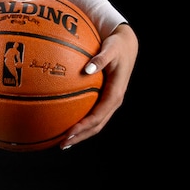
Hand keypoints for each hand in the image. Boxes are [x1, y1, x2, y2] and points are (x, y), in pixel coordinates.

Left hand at [61, 22, 138, 147]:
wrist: (127, 45)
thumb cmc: (117, 46)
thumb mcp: (110, 49)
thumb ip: (100, 59)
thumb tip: (87, 69)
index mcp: (116, 94)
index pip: (98, 116)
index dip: (84, 126)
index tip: (69, 133)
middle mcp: (113, 101)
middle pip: (97, 126)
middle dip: (80, 136)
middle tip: (62, 144)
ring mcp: (110, 102)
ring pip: (96, 124)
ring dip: (81, 134)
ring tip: (63, 141)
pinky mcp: (105, 99)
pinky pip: (93, 115)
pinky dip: (81, 123)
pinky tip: (66, 123)